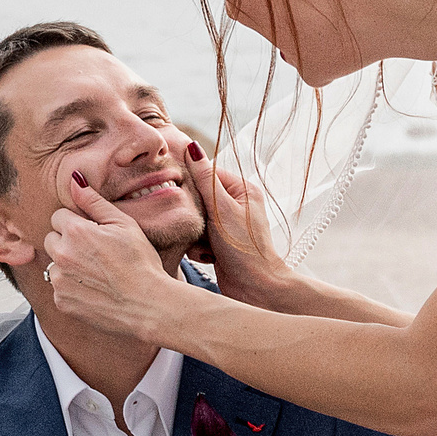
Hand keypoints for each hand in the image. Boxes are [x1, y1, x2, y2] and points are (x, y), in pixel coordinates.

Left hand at [42, 174, 181, 340]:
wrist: (148, 306)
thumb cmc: (141, 263)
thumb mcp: (124, 225)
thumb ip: (94, 202)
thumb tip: (73, 180)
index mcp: (75, 231)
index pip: (59, 217)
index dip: (78, 223)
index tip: (95, 235)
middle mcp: (61, 255)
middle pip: (52, 239)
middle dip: (68, 243)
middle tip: (97, 254)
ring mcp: (59, 280)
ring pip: (54, 265)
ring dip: (69, 266)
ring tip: (98, 274)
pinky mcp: (62, 301)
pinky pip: (60, 288)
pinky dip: (73, 288)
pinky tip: (96, 290)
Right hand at [182, 145, 295, 307]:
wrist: (255, 288)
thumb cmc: (244, 248)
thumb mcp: (222, 209)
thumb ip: (205, 179)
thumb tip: (192, 147)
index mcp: (242, 190)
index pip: (208, 173)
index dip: (192, 184)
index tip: (181, 194)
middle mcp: (236, 205)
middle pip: (198, 198)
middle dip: (194, 215)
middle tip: (202, 226)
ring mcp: (227, 225)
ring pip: (194, 220)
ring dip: (195, 234)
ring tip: (209, 245)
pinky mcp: (219, 243)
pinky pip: (196, 237)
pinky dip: (198, 248)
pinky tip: (209, 257)